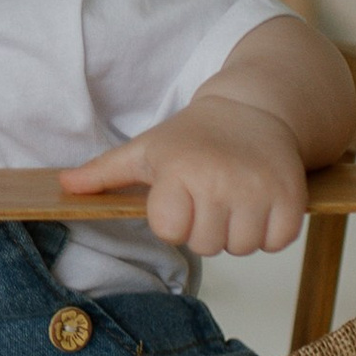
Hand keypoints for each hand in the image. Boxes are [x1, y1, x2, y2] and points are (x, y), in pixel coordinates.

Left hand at [58, 97, 310, 256]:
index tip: (181, 195)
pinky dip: (271, 231)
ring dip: (239, 231)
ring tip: (235, 198)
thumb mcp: (146, 149)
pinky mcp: (292, 197)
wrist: (256, 107)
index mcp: (180, 170)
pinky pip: (277, 242)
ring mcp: (259, 190)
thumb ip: (104, 172)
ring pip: (243, 248)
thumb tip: (64, 188)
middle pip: (207, 246)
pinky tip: (261, 204)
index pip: (169, 231)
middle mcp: (220, 180)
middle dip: (207, 227)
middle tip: (211, 196)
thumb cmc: (194, 135)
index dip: (174, 219)